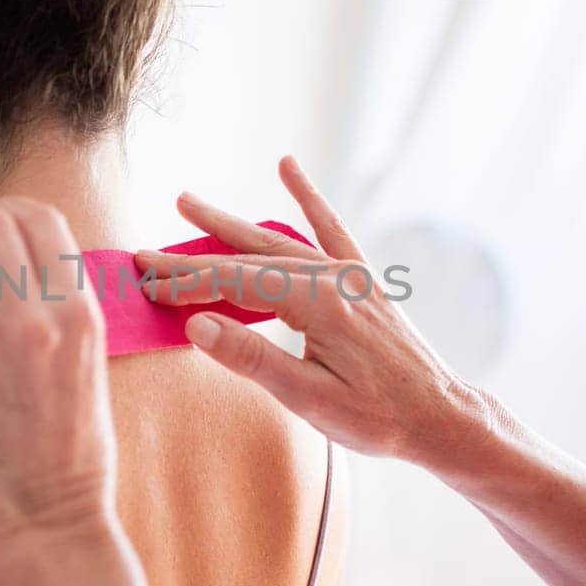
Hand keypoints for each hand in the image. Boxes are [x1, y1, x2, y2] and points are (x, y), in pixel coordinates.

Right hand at [137, 156, 504, 475]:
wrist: (440, 417)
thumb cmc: (378, 417)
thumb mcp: (308, 399)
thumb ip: (252, 358)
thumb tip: (196, 325)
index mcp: (315, 303)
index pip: (232, 284)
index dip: (185, 285)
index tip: (145, 288)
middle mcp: (331, 277)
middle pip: (247, 258)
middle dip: (193, 254)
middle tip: (145, 253)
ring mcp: (348, 275)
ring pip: (277, 242)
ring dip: (231, 225)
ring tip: (188, 202)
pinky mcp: (362, 281)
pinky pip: (329, 230)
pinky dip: (307, 199)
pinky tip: (288, 168)